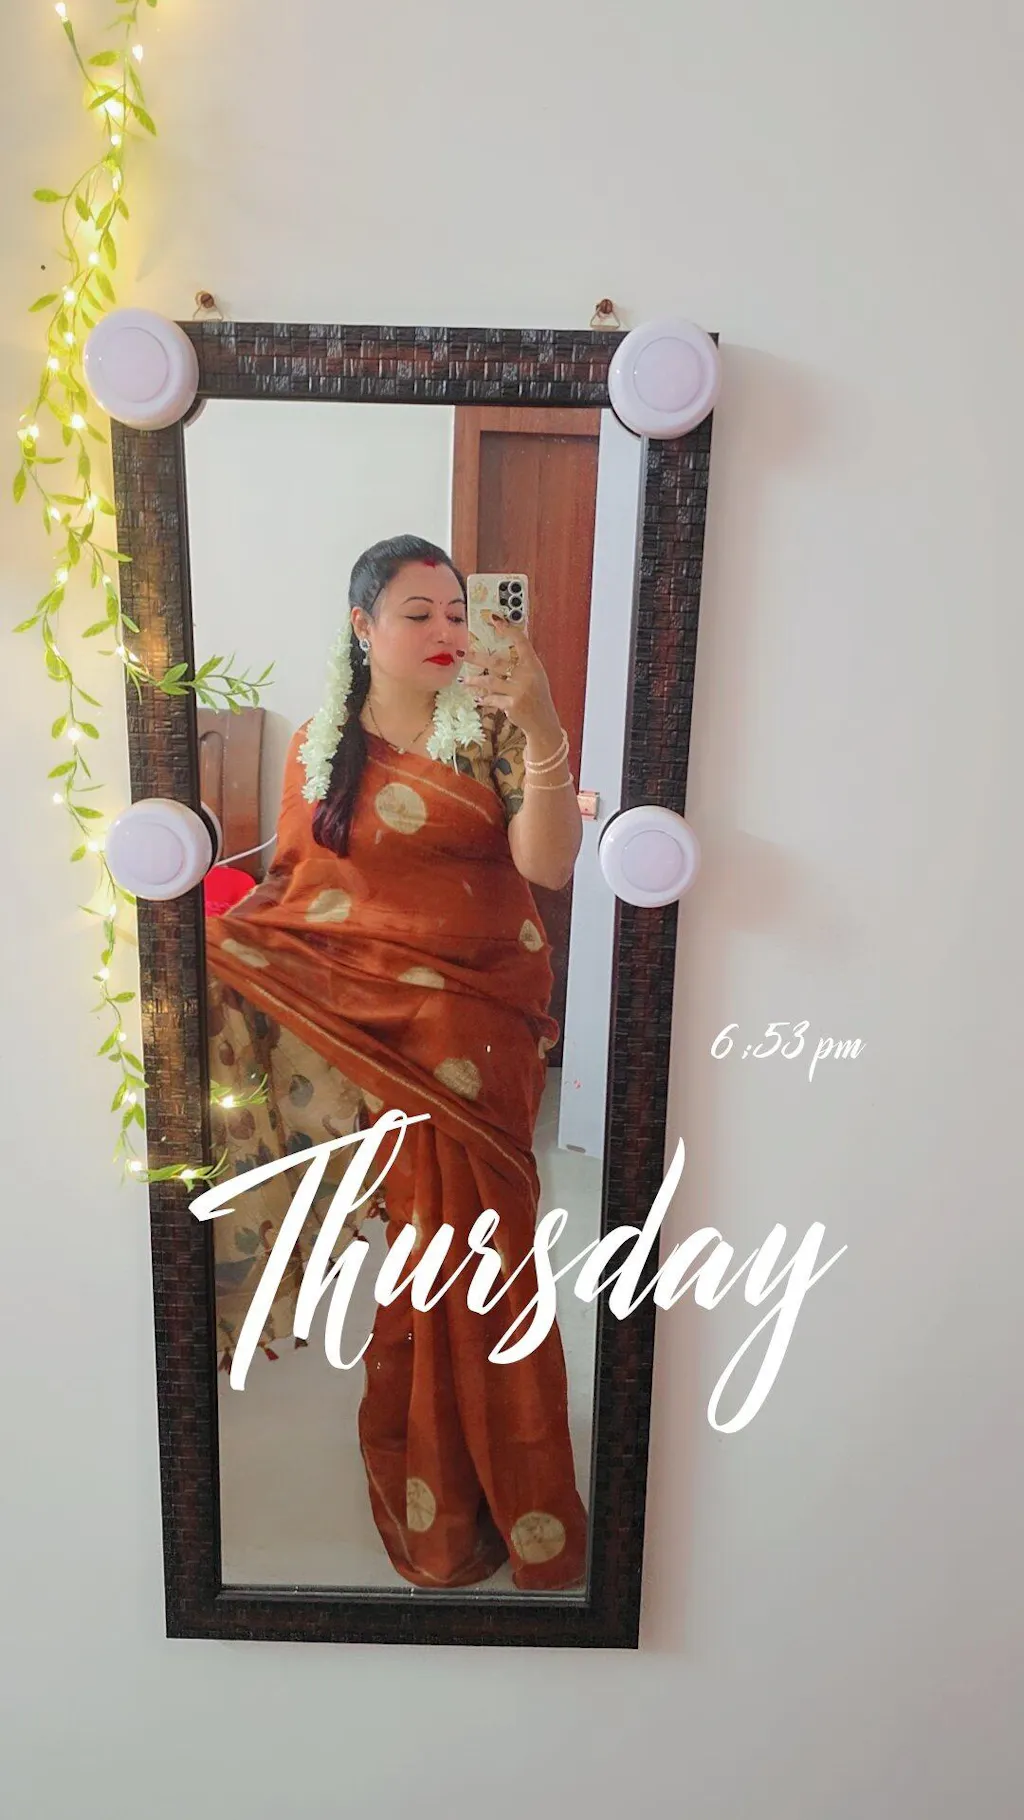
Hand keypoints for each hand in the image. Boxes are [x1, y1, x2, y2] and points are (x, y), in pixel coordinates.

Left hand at [462, 614, 559, 744]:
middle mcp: (527, 675)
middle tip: (463, 653)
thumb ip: (521, 664)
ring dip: (475, 681)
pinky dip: (484, 698)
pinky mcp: (512, 705)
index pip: (521, 642)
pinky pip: (492, 698)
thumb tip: (498, 651)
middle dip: (477, 657)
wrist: (542, 720)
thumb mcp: (535, 676)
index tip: (495, 620)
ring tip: (464, 680)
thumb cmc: (536, 695)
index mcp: (533, 665)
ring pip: (490, 682)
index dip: (508, 630)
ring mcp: (519, 691)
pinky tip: (477, 698)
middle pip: (497, 662)